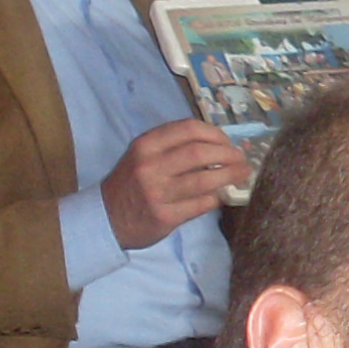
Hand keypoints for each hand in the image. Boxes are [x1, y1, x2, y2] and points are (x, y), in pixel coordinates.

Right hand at [99, 119, 251, 251]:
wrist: (105, 218)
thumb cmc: (131, 183)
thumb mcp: (143, 156)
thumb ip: (173, 147)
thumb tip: (218, 145)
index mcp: (146, 145)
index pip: (188, 129)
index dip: (215, 133)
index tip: (227, 142)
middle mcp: (150, 166)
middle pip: (201, 153)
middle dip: (228, 154)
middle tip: (241, 159)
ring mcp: (158, 193)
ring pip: (205, 179)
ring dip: (230, 176)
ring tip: (242, 174)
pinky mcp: (166, 216)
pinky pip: (201, 204)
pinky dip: (216, 198)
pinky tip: (220, 195)